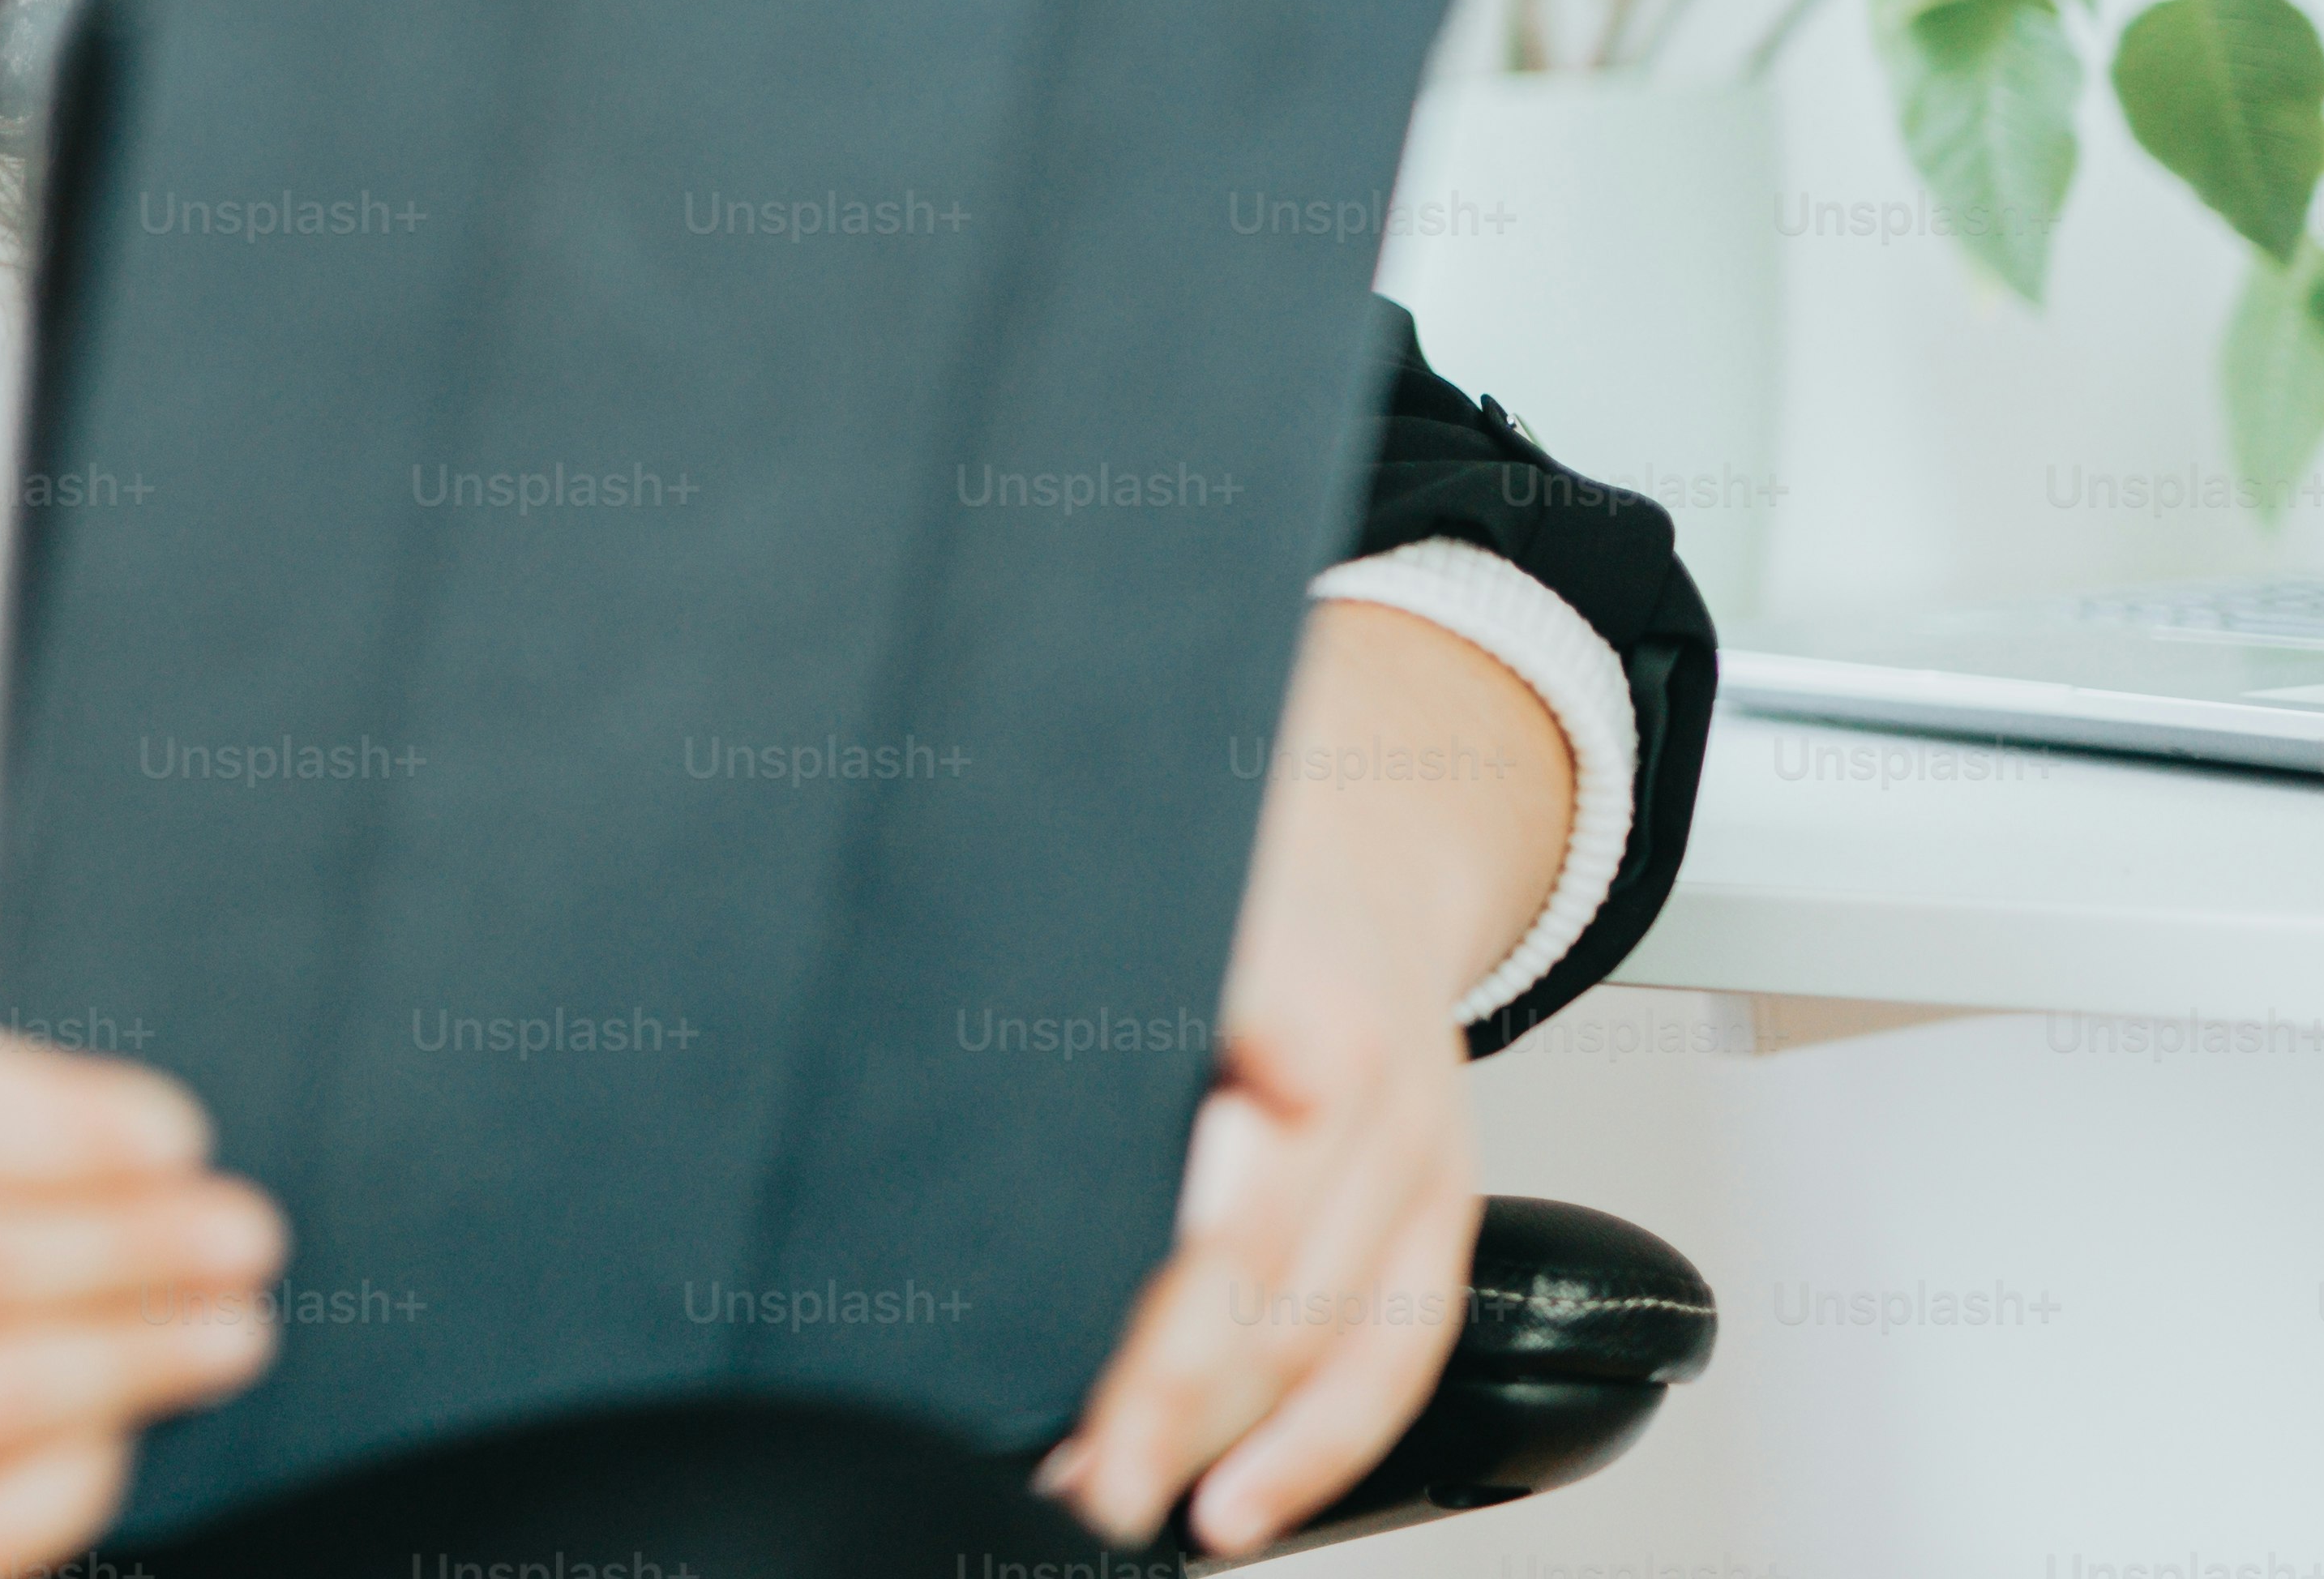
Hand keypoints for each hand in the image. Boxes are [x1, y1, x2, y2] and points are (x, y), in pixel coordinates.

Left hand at [1034, 601, 1571, 1559]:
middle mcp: (1370, 1074)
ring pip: (1329, 1333)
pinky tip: (1235, 1507)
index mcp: (1283, 977)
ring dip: (1220, 1438)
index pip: (1221, 1152)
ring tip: (1112, 1500)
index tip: (1065, 1335)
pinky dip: (1320, 1449)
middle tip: (1065, 1467)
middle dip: (1162, 1385)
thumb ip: (1045, 969)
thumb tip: (882, 1048)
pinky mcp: (1441, 1209)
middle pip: (1268, 1267)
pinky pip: (1397, 1350)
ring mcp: (1421, 1150)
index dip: (1163, 1264)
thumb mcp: (1133, 879)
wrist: (1376, 817)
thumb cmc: (1231, 852)